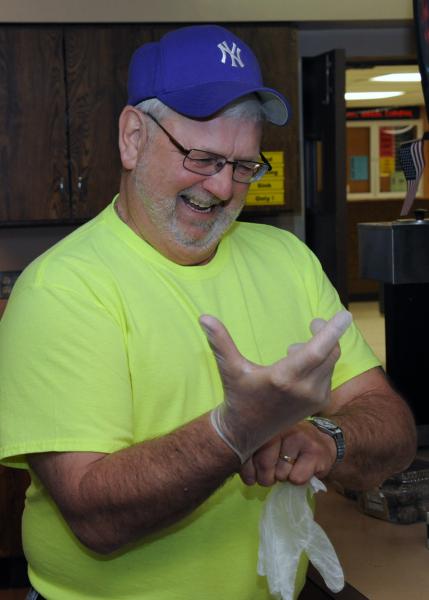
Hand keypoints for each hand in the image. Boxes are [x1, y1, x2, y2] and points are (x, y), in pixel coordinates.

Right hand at [200, 310, 351, 462]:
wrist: (246, 432)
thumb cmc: (238, 396)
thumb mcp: (229, 368)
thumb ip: (220, 341)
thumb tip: (204, 316)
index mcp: (284, 377)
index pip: (318, 350)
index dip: (332, 331)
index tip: (345, 315)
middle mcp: (304, 389)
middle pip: (330, 352)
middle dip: (327, 334)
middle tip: (315, 323)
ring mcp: (314, 397)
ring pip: (331, 362)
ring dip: (321, 349)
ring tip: (294, 350)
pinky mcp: (318, 403)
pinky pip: (328, 373)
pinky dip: (321, 363)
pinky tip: (300, 364)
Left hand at [240, 420, 337, 486]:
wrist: (323, 444)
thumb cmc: (289, 448)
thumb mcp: (268, 447)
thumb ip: (251, 455)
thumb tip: (240, 471)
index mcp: (265, 425)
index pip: (248, 450)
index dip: (247, 469)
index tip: (251, 476)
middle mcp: (281, 428)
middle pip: (264, 463)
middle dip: (265, 478)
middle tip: (272, 475)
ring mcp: (299, 437)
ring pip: (280, 473)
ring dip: (283, 477)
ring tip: (290, 466)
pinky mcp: (314, 451)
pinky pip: (296, 478)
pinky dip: (297, 479)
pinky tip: (303, 468)